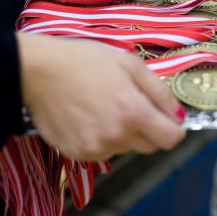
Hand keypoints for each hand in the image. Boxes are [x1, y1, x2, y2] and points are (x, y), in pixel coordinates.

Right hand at [17, 33, 185, 160]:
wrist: (37, 71)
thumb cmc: (85, 61)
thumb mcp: (130, 64)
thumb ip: (160, 91)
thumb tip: (179, 115)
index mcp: (132, 112)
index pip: (170, 140)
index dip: (173, 128)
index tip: (167, 118)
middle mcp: (115, 136)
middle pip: (150, 146)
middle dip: (149, 129)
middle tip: (131, 105)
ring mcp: (94, 149)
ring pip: (125, 149)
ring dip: (124, 134)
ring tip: (104, 107)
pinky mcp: (76, 154)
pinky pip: (102, 152)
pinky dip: (102, 139)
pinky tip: (89, 118)